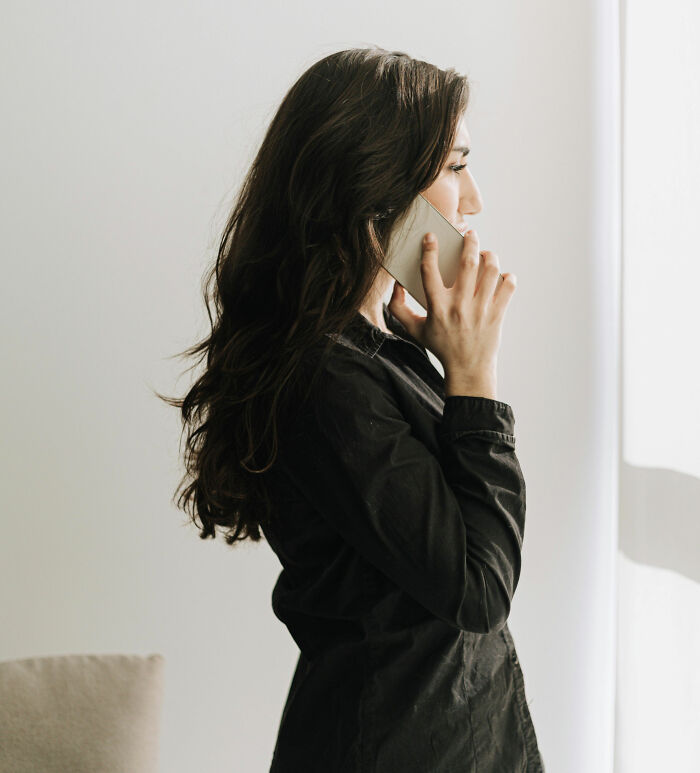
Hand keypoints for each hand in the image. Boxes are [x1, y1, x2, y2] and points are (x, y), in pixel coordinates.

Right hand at [387, 230, 516, 383]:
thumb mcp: (413, 330)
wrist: (467, 369)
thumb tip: (396, 285)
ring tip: (485, 253)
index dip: (429, 250)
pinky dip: (507, 276)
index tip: (431, 236)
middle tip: (469, 234)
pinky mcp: (498, 314)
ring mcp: (481, 310)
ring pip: (491, 270)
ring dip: (489, 255)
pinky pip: (508, 286)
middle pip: (468, 264)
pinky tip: (500, 275)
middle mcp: (459, 307)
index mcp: (437, 308)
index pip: (429, 272)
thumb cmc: (440, 346)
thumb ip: (398, 308)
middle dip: (469, 242)